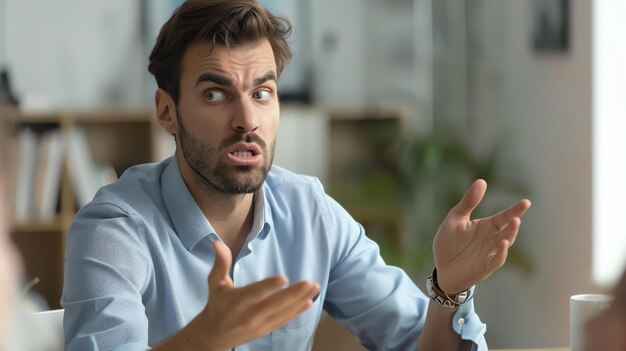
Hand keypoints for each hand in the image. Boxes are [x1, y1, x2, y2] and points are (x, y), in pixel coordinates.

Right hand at [198, 240, 318, 349]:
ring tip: (315, 288)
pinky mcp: (265, 329)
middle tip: (310, 283)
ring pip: (283, 312)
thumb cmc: (216, 304)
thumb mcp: (215, 283)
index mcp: (239, 300)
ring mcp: (260, 323)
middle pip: (275, 303)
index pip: (256, 292)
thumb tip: (217, 242)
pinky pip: (284, 320)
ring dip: (300, 300)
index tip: (284, 278)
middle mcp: (251, 314)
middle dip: (294, 293)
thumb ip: (220, 263)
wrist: (214, 335)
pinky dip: (297, 312)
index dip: (270, 286)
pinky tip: (309, 302)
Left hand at [432, 179, 530, 292]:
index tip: (526, 202)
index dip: (515, 210)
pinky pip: (496, 260)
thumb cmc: (449, 243)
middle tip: (516, 218)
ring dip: (509, 236)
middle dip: (513, 224)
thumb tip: (482, 181)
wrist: (442, 269)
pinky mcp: (485, 267)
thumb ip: (468, 202)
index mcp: (487, 226)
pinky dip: (501, 253)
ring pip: (505, 244)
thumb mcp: (455, 219)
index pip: (504, 216)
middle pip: (507, 230)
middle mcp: (492, 239)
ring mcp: (490, 253)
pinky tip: (503, 245)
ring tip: (513, 225)